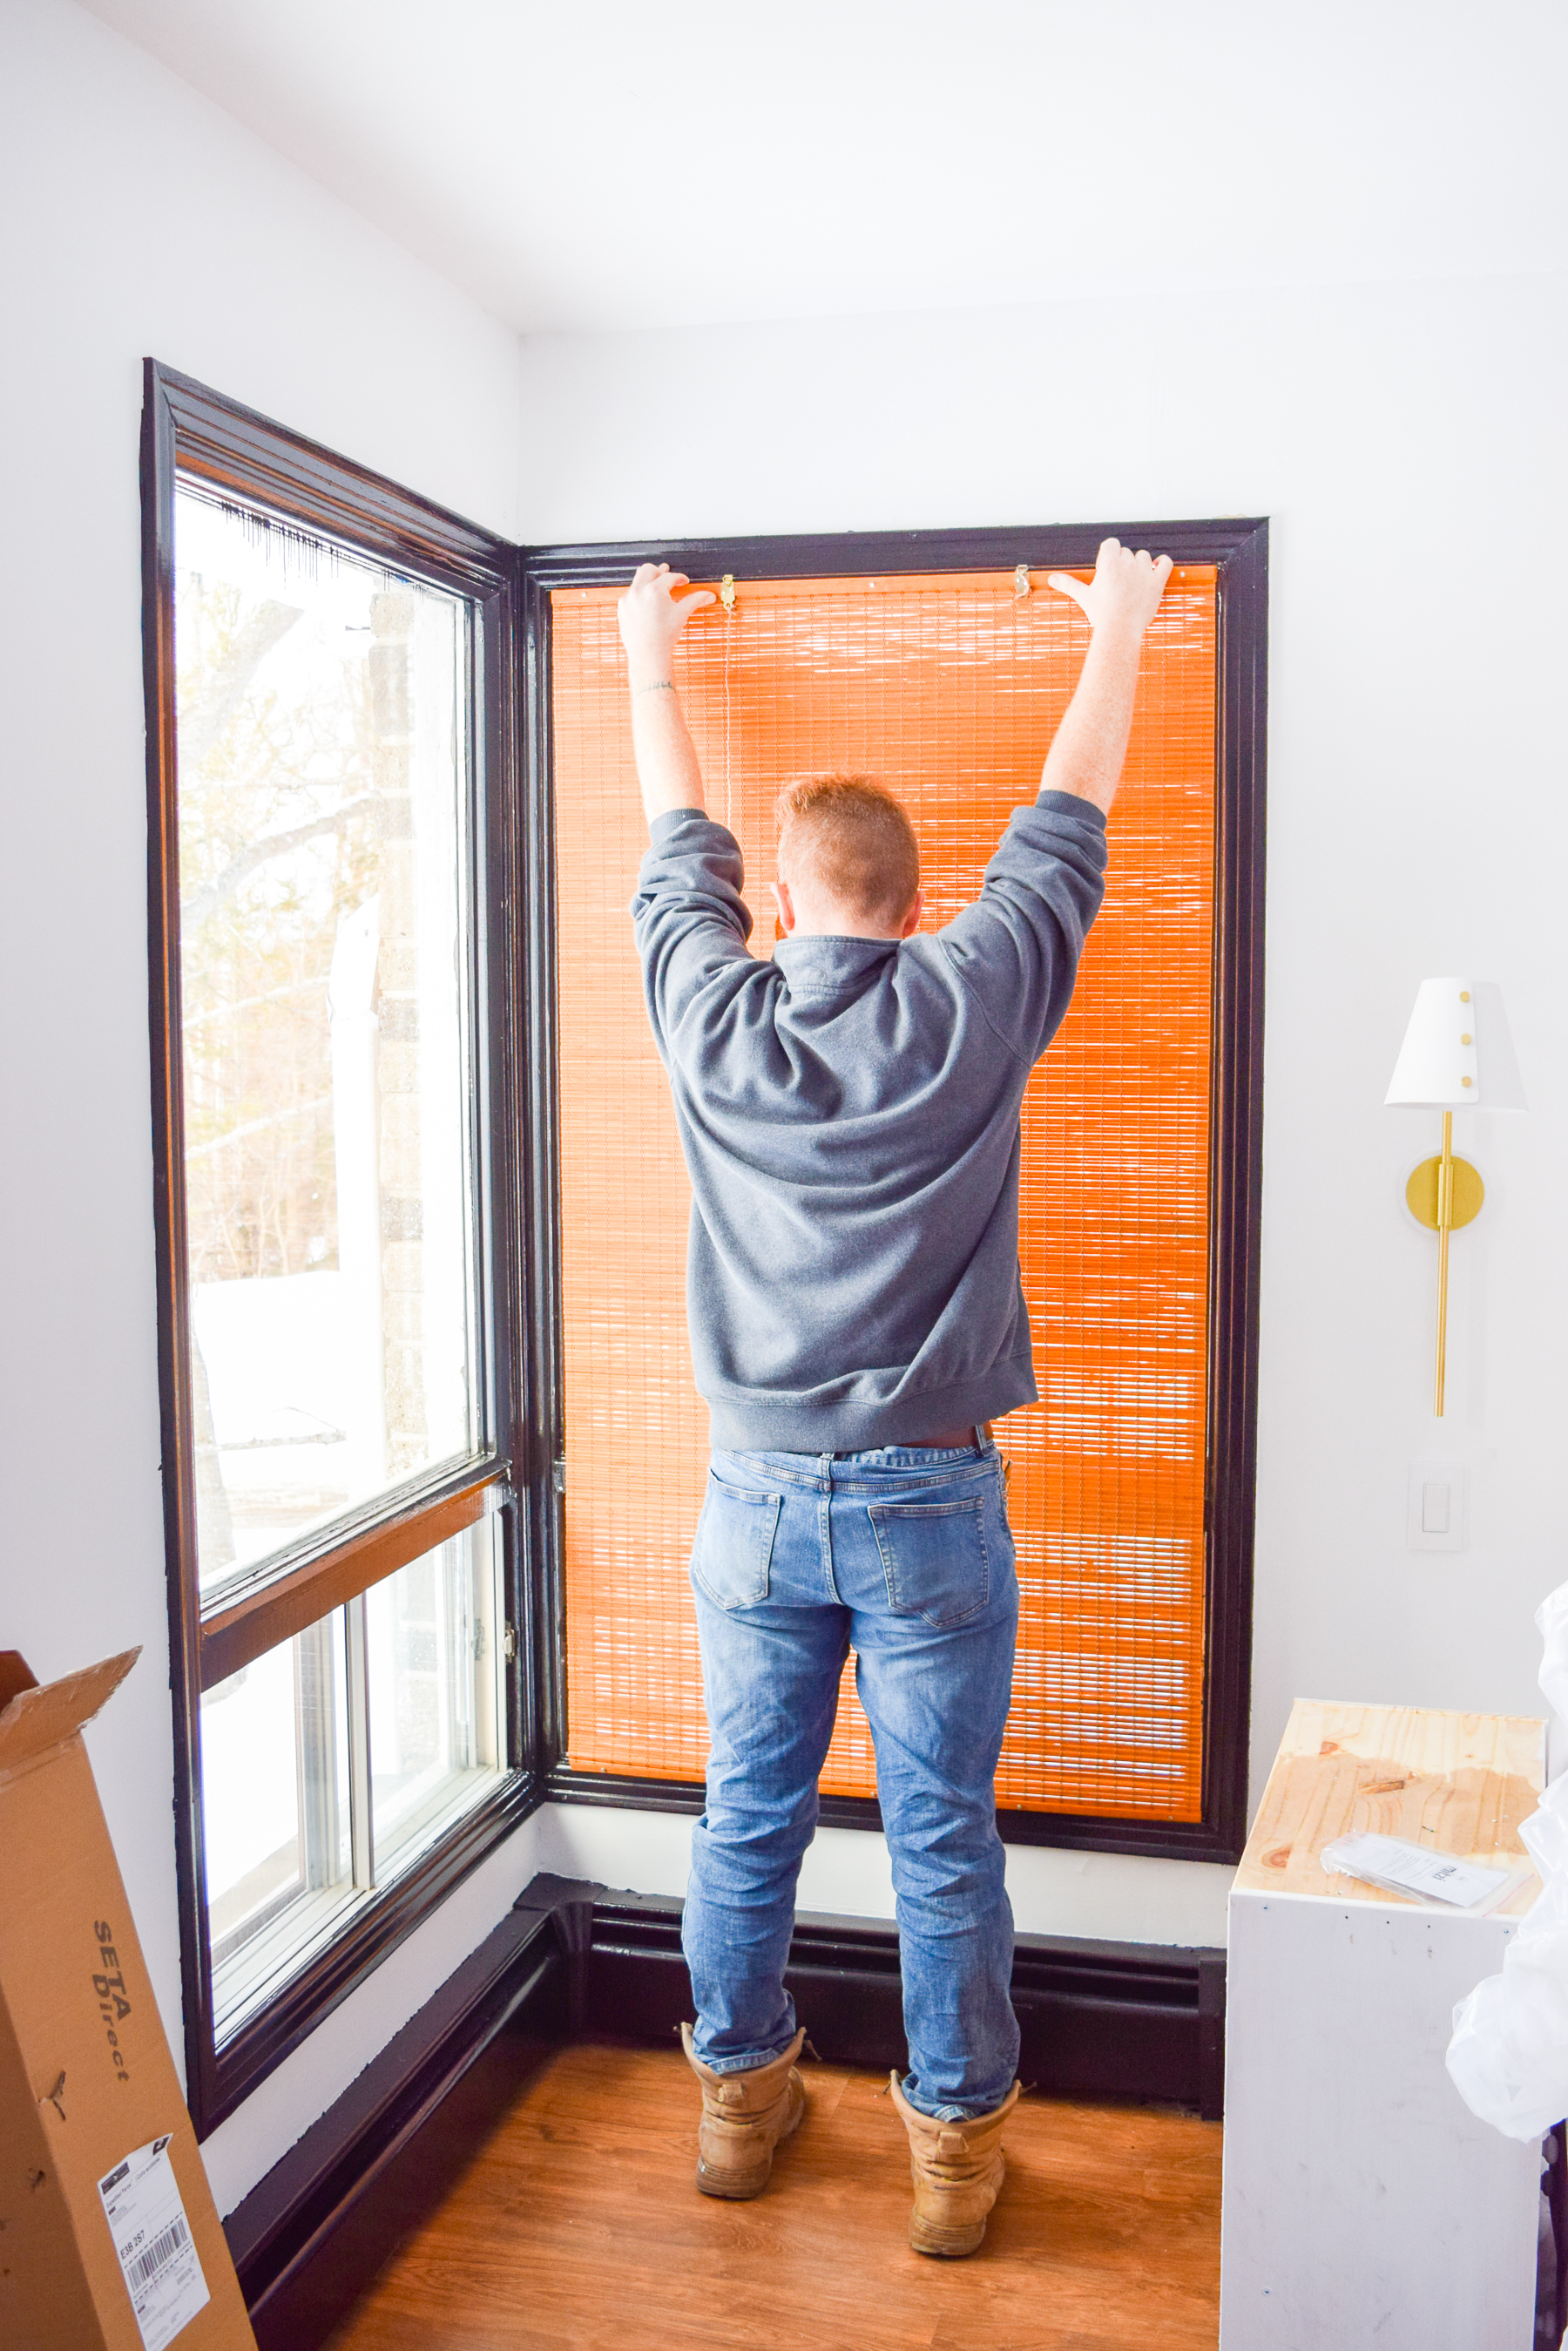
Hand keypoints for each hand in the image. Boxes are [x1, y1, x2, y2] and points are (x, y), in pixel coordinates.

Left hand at [618, 562, 715, 679]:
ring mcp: (628, 599)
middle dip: (659, 571)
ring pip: (637, 580)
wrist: (648, 655)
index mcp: (654, 591)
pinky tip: (647, 602)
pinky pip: (630, 594)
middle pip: (648, 569)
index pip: (669, 577)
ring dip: (648, 581)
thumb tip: (710, 595)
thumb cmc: (664, 636)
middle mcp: (638, 591)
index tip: (683, 582)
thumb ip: (695, 600)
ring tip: (656, 585)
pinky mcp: (622, 608)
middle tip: (666, 574)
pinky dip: (639, 594)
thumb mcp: (681, 615)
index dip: (679, 578)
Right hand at [1046, 539, 1171, 637]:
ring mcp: (1145, 572)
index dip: (1108, 556)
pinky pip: (1166, 563)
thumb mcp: (1083, 597)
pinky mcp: (1157, 582)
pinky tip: (1155, 569)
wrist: (1120, 632)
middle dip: (1122, 565)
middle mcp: (1128, 563)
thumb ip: (1069, 584)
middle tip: (1116, 585)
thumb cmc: (1101, 614)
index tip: (1105, 570)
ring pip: (1143, 556)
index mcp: (1110, 563)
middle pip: (1126, 553)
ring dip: (1139, 565)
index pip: (1111, 544)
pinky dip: (1162, 563)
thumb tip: (1051, 578)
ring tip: (1132, 583)